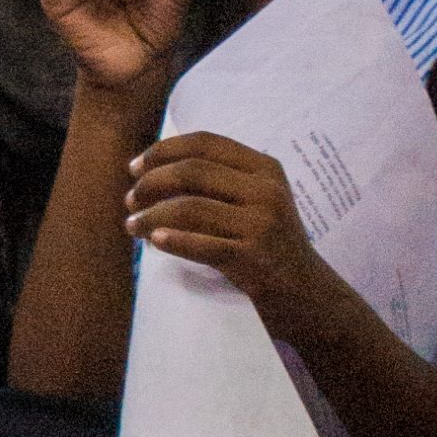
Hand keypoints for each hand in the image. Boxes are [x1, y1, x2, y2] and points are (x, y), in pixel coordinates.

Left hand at [127, 132, 359, 353]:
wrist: (307, 293)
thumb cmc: (268, 244)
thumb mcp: (256, 200)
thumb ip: (219, 180)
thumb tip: (152, 169)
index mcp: (264, 168)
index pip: (204, 143)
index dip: (162, 151)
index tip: (134, 167)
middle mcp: (266, 190)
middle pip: (192, 171)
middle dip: (150, 184)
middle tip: (129, 200)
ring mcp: (263, 224)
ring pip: (190, 208)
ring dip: (151, 216)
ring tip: (133, 226)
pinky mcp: (255, 258)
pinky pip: (202, 245)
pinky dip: (173, 240)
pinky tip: (154, 240)